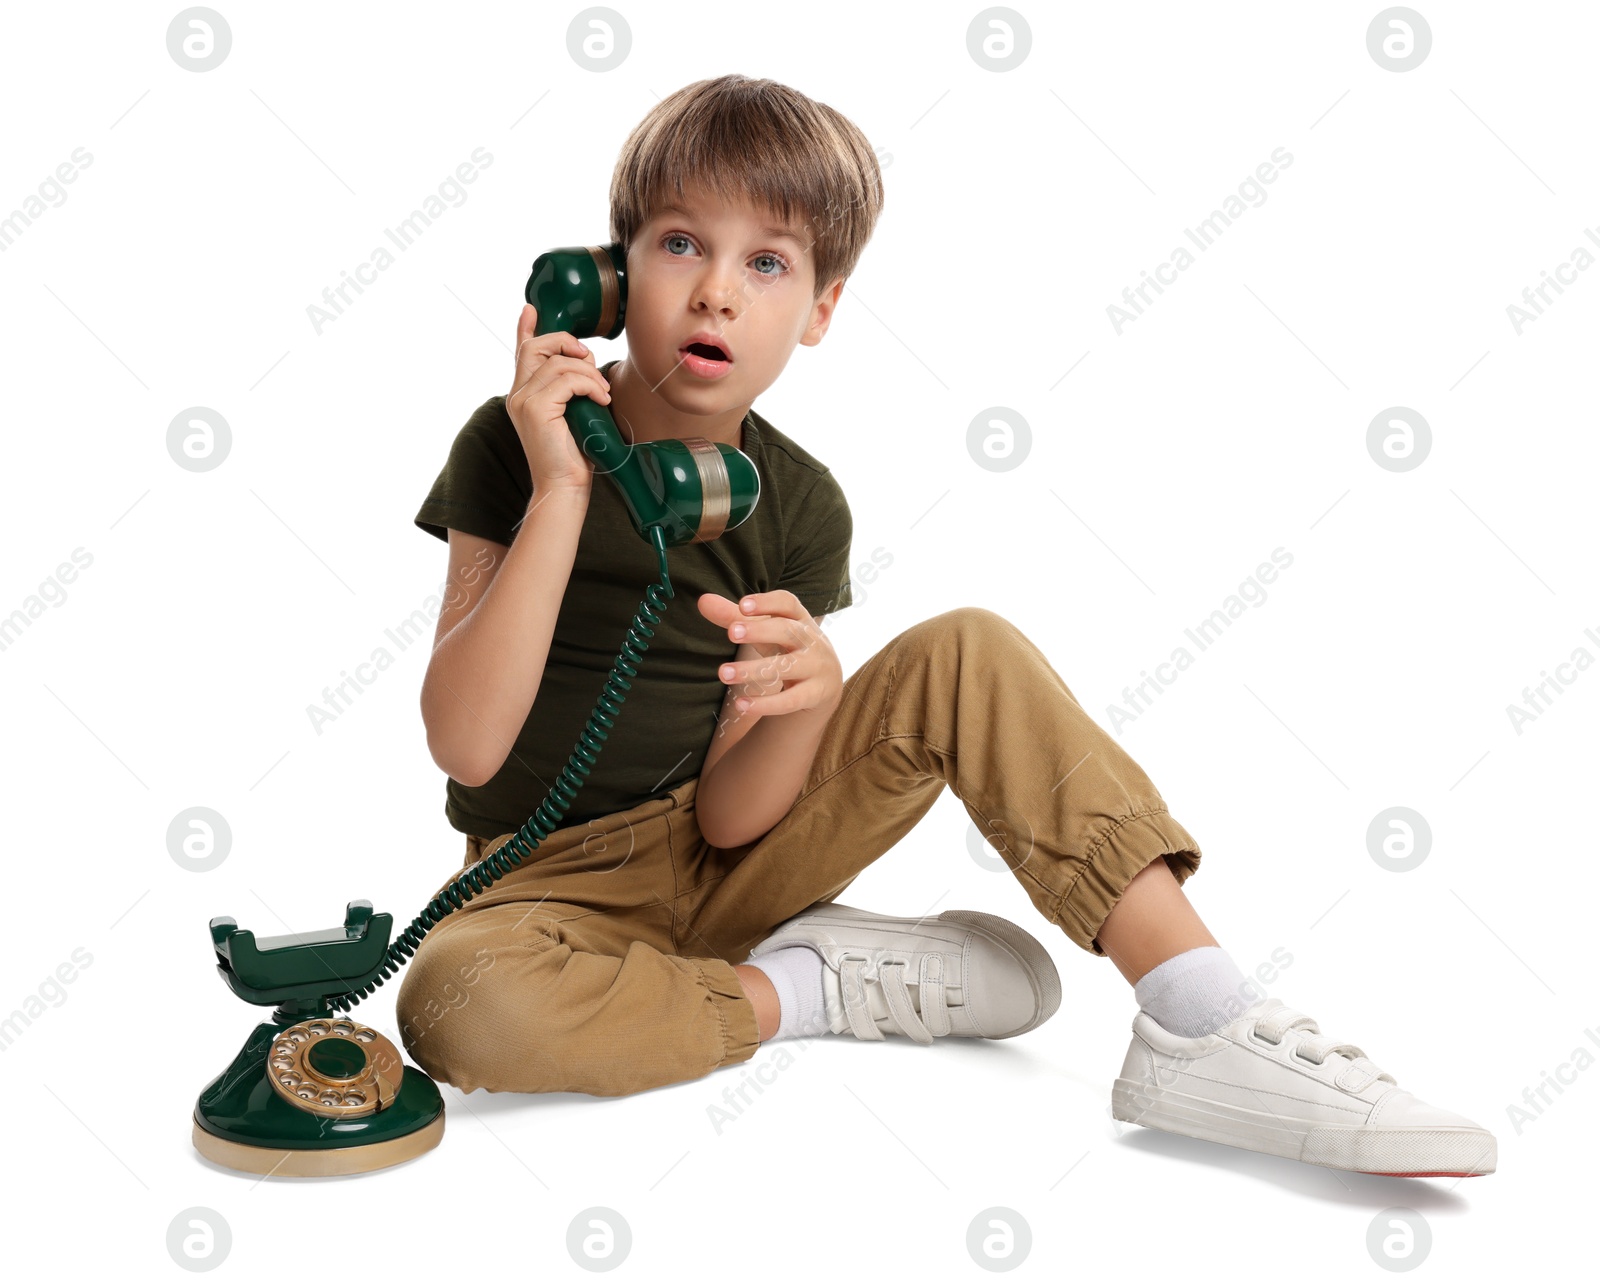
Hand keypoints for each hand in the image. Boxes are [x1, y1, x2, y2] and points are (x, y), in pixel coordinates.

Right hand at [506, 303, 611, 492]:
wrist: (565, 486)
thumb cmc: (574, 454)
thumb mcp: (574, 412)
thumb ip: (571, 387)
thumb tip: (585, 358)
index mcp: (523, 394)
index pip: (521, 353)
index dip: (525, 328)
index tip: (530, 309)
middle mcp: (517, 394)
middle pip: (538, 346)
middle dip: (568, 343)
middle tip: (590, 358)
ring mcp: (523, 400)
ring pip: (559, 363)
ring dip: (589, 373)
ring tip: (602, 393)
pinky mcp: (536, 409)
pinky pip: (568, 379)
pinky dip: (590, 385)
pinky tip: (600, 399)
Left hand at [697, 590, 842, 718]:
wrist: (824, 684)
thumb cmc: (788, 648)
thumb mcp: (766, 632)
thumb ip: (735, 617)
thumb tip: (702, 601)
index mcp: (800, 618)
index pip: (788, 603)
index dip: (767, 603)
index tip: (742, 605)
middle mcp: (812, 640)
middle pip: (788, 631)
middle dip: (760, 631)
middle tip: (731, 633)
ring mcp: (816, 668)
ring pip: (785, 667)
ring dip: (753, 670)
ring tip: (723, 673)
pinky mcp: (815, 694)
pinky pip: (790, 700)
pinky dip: (765, 704)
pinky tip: (741, 705)